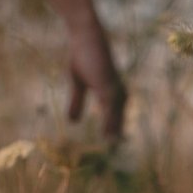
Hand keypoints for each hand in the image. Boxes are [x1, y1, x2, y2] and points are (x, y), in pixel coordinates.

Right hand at [66, 18, 125, 141]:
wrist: (85, 38)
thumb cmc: (82, 56)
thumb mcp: (77, 83)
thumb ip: (77, 102)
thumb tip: (73, 122)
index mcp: (112, 92)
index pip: (115, 118)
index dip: (112, 132)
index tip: (110, 149)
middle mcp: (118, 93)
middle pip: (119, 121)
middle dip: (116, 138)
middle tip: (113, 155)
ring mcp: (115, 91)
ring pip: (117, 119)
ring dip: (114, 135)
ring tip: (111, 150)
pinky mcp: (109, 88)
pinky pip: (110, 112)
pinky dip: (109, 125)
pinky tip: (107, 137)